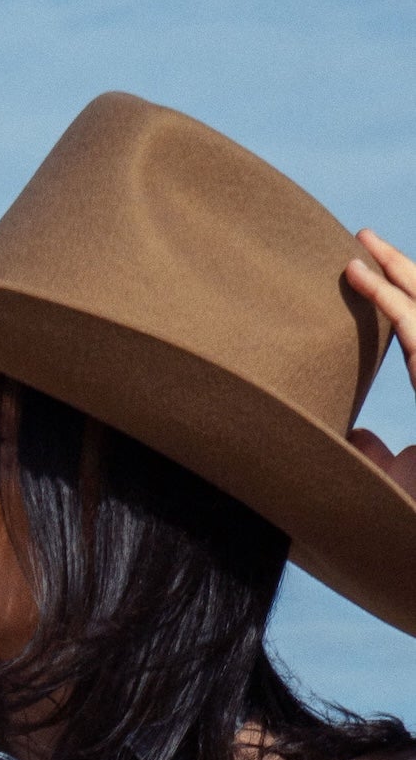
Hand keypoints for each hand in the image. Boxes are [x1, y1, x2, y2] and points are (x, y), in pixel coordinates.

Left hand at [345, 230, 415, 505]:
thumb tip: (351, 433)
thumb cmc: (409, 519)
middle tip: (361, 240)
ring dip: (396, 272)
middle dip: (400, 272)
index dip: (397, 305)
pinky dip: (390, 300)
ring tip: (361, 244)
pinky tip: (363, 277)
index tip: (363, 277)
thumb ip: (371, 454)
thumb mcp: (390, 479)